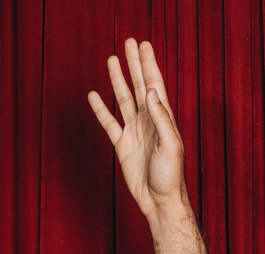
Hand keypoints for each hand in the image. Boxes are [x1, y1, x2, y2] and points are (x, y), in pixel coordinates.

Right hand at [89, 39, 184, 221]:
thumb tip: (152, 91)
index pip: (155, 84)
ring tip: (111, 59)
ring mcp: (135, 132)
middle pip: (140, 85)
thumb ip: (162, 118)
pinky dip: (101, 109)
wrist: (159, 201)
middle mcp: (149, 121)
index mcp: (163, 119)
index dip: (149, 64)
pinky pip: (109, 123)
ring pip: (124, 99)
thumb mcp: (170, 145)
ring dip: (118, 80)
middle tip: (129, 42)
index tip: (144, 45)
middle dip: (134, 64)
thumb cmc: (171, 176)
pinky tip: (93, 95)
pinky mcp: (122, 145)